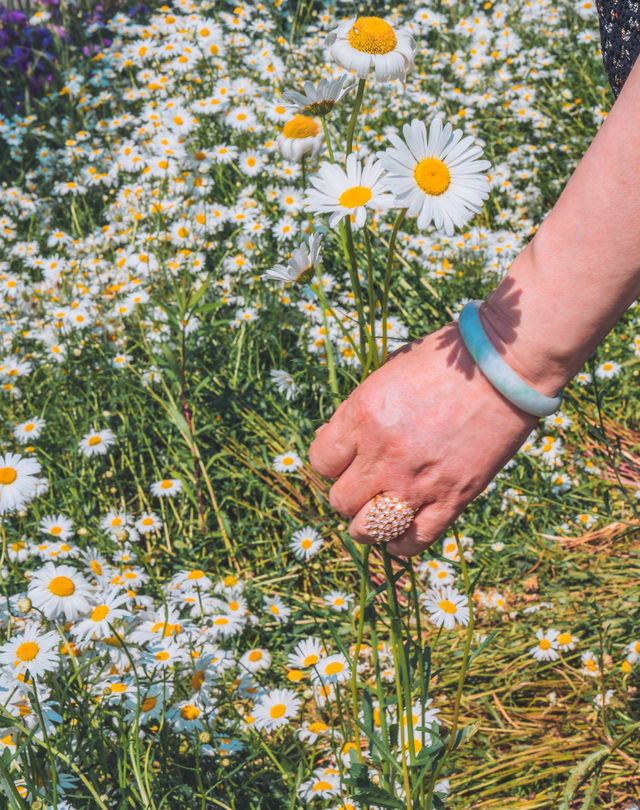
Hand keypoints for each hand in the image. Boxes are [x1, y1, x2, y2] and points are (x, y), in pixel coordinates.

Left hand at [309, 322, 538, 556]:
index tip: (346, 458)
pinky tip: (401, 530)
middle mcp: (383, 453)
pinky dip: (401, 543)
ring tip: (377, 513)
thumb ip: (357, 411)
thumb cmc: (445, 362)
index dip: (331, 462)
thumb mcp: (387, 375)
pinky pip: (413, 542)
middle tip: (365, 483)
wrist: (505, 367)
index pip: (320, 461)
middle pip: (340, 500)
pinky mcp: (452, 499)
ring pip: (368, 530)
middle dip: (348, 494)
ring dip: (367, 525)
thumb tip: (330, 439)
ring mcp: (416, 481)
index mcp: (363, 416)